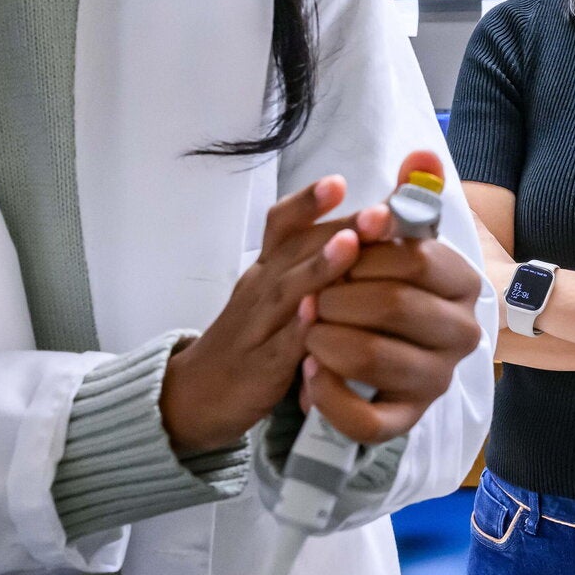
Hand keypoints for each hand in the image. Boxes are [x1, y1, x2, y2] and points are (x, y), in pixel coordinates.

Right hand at [158, 174, 355, 454]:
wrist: (196, 394)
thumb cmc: (251, 337)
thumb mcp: (277, 295)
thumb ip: (311, 265)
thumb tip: (367, 232)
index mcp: (267, 269)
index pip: (283, 226)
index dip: (308, 202)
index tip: (338, 180)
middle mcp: (261, 289)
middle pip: (295, 249)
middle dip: (338, 226)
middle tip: (379, 211)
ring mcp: (257, 327)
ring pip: (287, 291)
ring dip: (320, 265)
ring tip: (351, 243)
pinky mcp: (259, 368)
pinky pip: (281, 347)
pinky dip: (301, 329)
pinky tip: (321, 315)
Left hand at [301, 151, 484, 445]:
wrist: (369, 354)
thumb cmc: (382, 286)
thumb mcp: (395, 242)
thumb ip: (411, 198)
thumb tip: (421, 155)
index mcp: (463, 284)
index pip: (419, 260)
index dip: (371, 251)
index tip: (340, 245)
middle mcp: (461, 335)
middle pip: (396, 306)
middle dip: (340, 295)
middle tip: (310, 294)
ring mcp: (435, 381)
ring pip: (377, 360)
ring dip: (326, 339)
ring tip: (304, 328)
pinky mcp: (405, 422)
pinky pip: (365, 420)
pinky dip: (327, 395)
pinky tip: (308, 374)